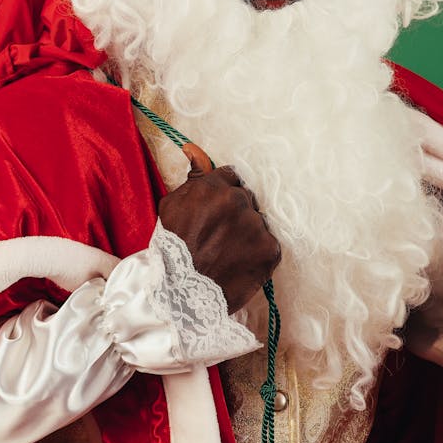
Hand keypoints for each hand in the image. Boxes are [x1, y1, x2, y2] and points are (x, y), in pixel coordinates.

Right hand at [158, 160, 280, 312]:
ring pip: (258, 223)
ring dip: (247, 234)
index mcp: (216, 188)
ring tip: (226, 253)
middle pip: (246, 200)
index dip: (221, 196)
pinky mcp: (270, 252)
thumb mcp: (173, 206)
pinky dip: (257, 254)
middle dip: (235, 214)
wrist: (180, 293)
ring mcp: (257, 227)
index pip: (231, 179)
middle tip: (218, 236)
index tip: (214, 214)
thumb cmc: (172, 248)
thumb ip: (192, 176)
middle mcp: (240, 202)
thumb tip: (194, 148)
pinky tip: (239, 263)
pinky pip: (269, 245)